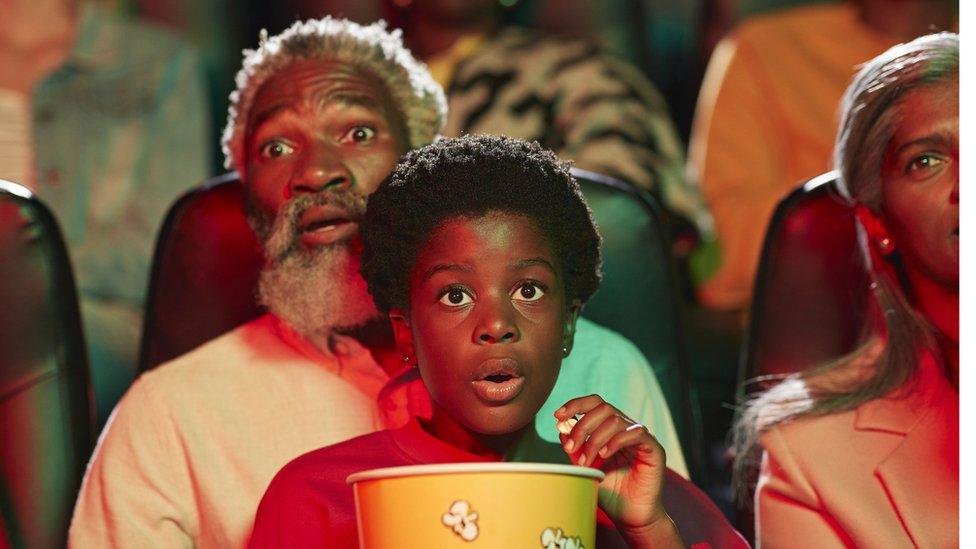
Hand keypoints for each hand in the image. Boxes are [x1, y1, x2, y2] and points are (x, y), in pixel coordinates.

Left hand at [556, 395, 681, 547]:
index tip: (557, 416)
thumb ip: (575, 448)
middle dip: (582, 426)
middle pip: (603, 408)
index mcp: (610, 428)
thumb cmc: (609, 492)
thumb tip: (562, 427)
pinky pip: (635, 433)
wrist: (630, 516)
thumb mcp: (585, 468)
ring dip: (595, 439)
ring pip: (615, 420)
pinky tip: (604, 455)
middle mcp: (626, 428)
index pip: (595, 403)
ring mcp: (640, 437)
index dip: (576, 405)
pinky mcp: (653, 448)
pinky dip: (615, 441)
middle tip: (570, 449)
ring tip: (586, 461)